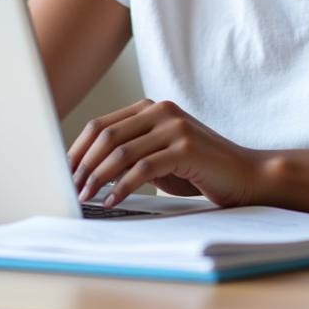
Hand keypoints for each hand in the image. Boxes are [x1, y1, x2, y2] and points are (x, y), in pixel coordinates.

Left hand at [68, 99, 260, 208]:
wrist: (245, 174)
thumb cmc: (198, 169)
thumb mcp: (159, 156)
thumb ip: (131, 154)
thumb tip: (87, 171)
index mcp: (151, 108)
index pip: (101, 124)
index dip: (78, 149)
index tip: (64, 172)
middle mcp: (161, 110)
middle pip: (106, 135)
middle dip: (84, 164)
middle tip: (70, 188)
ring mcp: (174, 127)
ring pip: (121, 151)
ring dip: (98, 177)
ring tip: (86, 197)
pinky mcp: (185, 147)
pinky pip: (143, 168)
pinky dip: (122, 187)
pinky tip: (112, 201)